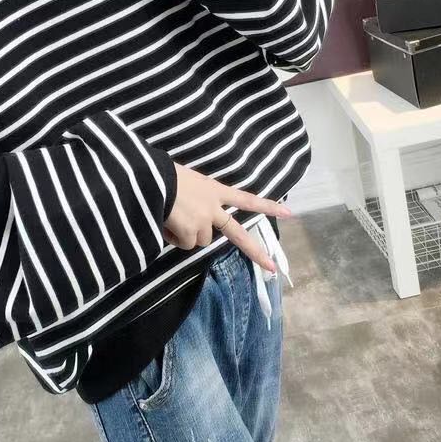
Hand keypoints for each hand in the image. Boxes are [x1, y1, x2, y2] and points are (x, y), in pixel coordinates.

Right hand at [163, 163, 291, 272]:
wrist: (152, 179)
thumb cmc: (163, 173)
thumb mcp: (186, 179)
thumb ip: (194, 196)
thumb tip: (186, 214)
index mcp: (214, 189)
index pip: (246, 198)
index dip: (267, 205)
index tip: (288, 212)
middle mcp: (213, 208)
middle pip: (237, 233)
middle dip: (255, 251)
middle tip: (272, 268)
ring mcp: (203, 222)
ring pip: (198, 240)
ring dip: (187, 234)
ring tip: (170, 218)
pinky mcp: (189, 232)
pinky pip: (182, 243)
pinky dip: (173, 237)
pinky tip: (163, 224)